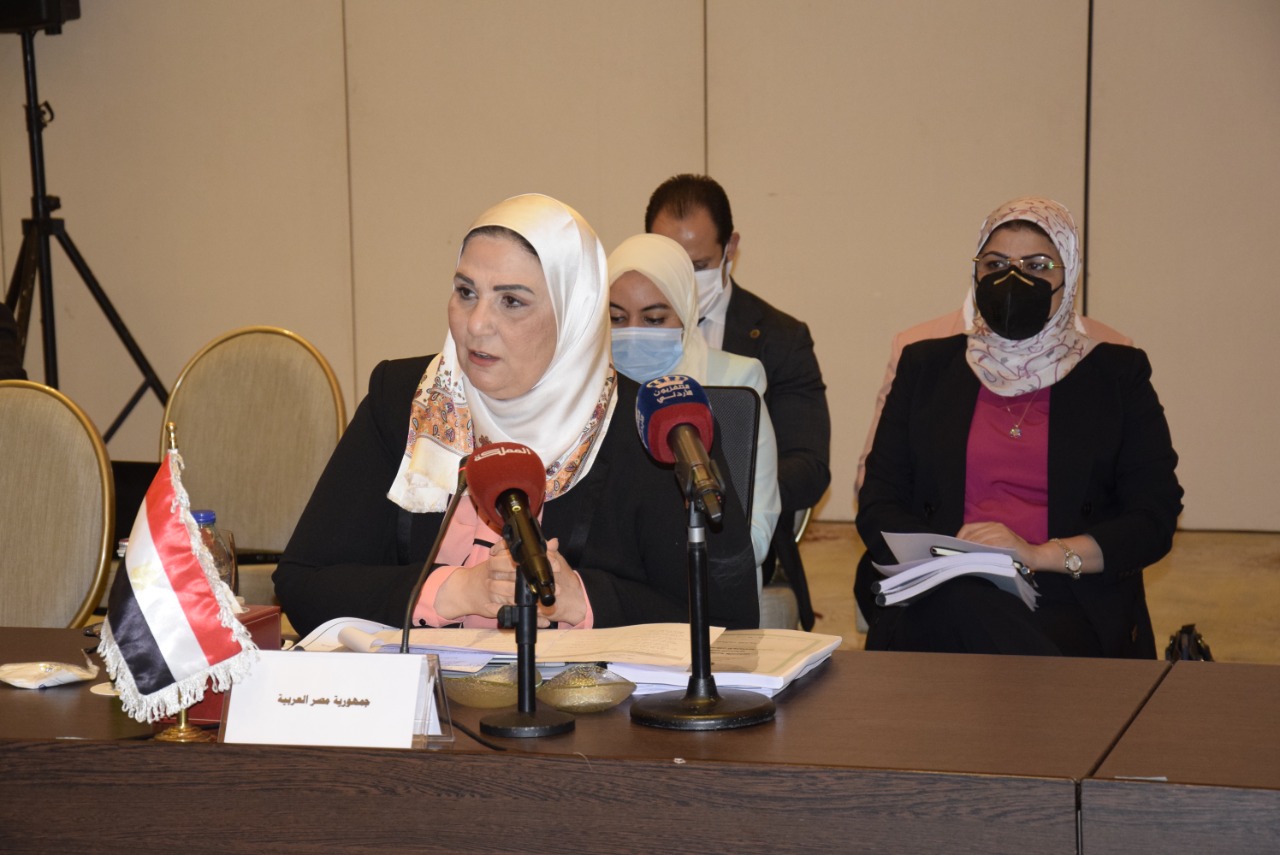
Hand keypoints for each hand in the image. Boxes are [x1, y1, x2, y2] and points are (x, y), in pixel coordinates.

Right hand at [436, 537, 585, 626]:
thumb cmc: (487, 572)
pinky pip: (513, 613)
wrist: (464, 590)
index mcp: (497, 561)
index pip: (518, 558)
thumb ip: (530, 551)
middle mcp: (493, 575)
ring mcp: (492, 592)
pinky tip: (543, 620)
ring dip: (531, 600)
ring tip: (548, 603)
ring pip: (513, 597)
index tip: (554, 563)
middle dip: (536, 582)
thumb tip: (554, 542)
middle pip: (516, 578)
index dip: (535, 562)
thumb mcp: (505, 556)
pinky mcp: (494, 608)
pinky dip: (529, 617)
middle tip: (555, 586)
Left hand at [956, 521, 1035, 567]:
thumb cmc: (1012, 552)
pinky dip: (983, 550)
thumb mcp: (995, 544)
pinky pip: (991, 544)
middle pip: (973, 534)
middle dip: (964, 545)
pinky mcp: (1008, 539)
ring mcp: (1002, 532)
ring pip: (980, 539)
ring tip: (966, 558)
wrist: (1034, 556)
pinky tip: (978, 557)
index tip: (953, 548)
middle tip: (958, 555)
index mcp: (991, 525)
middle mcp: (996, 526)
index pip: (969, 527)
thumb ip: (981, 543)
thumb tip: (962, 549)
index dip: (959, 537)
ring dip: (972, 549)